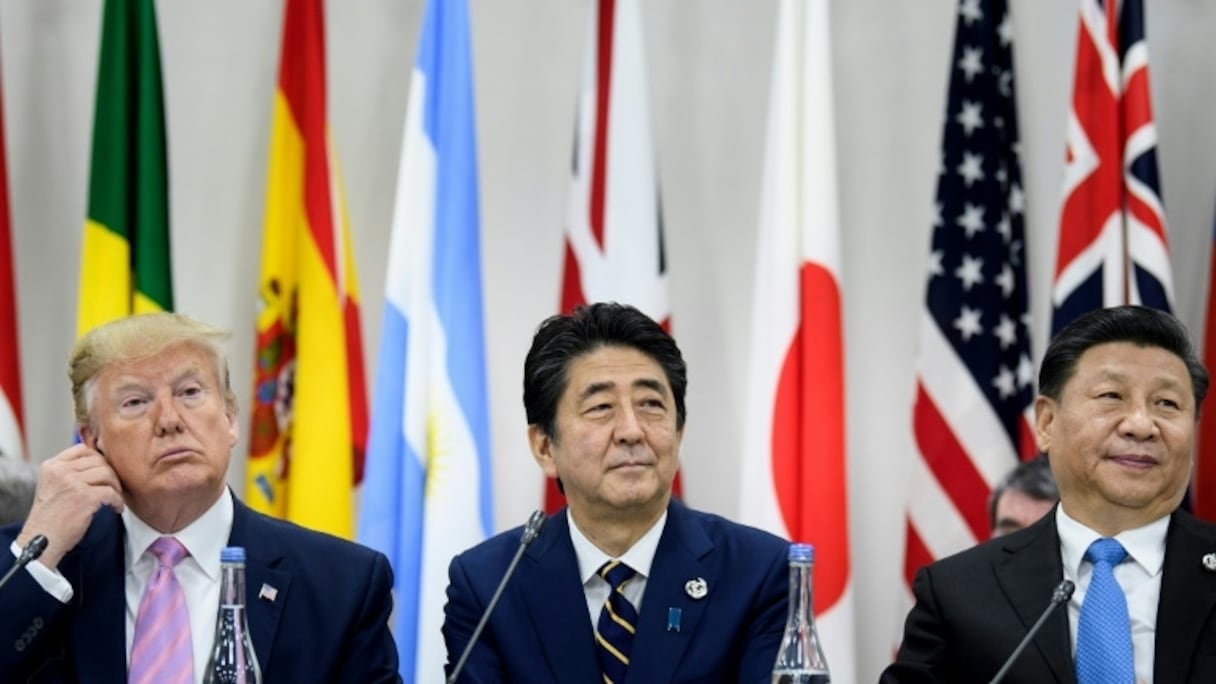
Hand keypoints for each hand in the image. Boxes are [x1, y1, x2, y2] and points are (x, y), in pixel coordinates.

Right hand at [15, 444, 123, 569]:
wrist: (42, 540)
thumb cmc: (50, 517)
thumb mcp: (52, 486)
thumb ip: (68, 472)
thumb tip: (98, 463)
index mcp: (51, 466)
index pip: (82, 450)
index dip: (98, 458)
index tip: (103, 471)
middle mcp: (61, 471)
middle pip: (98, 461)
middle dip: (110, 473)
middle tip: (113, 486)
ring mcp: (73, 483)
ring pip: (107, 473)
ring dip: (115, 486)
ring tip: (114, 497)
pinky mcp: (85, 497)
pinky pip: (111, 492)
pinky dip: (118, 501)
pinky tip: (115, 509)